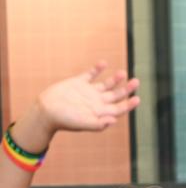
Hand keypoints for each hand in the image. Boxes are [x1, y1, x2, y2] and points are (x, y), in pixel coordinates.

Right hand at [11, 63, 139, 154]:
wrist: (45, 111)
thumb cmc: (64, 120)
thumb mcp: (83, 123)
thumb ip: (99, 124)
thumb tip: (113, 121)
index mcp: (100, 112)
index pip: (119, 109)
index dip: (129, 104)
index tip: (137, 98)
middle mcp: (97, 102)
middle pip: (116, 95)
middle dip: (127, 89)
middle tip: (136, 82)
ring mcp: (88, 92)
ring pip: (106, 84)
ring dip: (115, 79)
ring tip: (123, 73)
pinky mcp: (78, 83)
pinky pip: (90, 74)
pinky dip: (97, 69)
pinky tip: (103, 63)